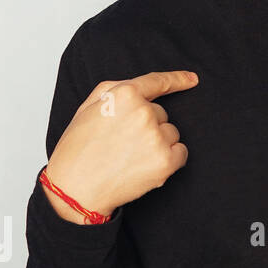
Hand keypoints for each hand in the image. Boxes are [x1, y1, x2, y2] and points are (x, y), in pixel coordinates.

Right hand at [43, 71, 198, 223]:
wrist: (75, 188)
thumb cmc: (78, 149)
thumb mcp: (89, 107)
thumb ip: (118, 90)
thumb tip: (147, 86)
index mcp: (124, 95)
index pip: (158, 82)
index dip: (178, 79)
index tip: (192, 79)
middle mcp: (144, 113)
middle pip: (161, 114)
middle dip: (146, 125)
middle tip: (121, 142)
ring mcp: (156, 137)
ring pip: (171, 133)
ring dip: (157, 143)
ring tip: (129, 156)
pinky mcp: (166, 161)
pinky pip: (181, 152)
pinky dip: (169, 159)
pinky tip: (144, 165)